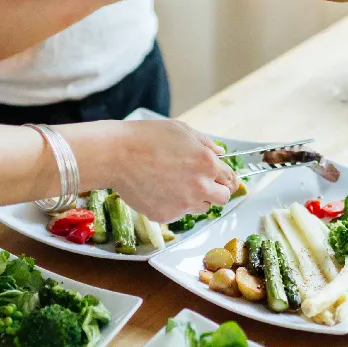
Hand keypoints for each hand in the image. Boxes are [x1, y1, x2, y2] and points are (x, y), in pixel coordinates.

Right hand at [107, 120, 237, 223]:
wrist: (116, 155)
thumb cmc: (146, 138)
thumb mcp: (181, 130)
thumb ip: (205, 143)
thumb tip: (220, 152)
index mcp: (207, 163)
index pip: (230, 179)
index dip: (226, 178)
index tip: (221, 180)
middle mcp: (200, 186)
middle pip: (222, 199)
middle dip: (215, 191)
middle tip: (200, 184)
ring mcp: (183, 204)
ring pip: (201, 208)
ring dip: (195, 199)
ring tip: (175, 184)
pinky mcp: (166, 215)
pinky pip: (178, 214)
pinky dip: (172, 205)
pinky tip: (159, 190)